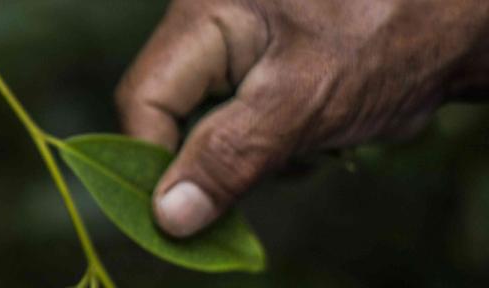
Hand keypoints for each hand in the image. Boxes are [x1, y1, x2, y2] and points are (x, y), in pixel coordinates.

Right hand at [117, 0, 488, 236]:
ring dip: (254, 152)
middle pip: (174, 112)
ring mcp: (241, 44)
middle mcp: (211, 23)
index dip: (154, 159)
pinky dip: (277, 141)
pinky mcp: (269, 64)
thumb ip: (229, 157)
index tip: (181, 215)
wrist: (465, 21)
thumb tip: (168, 215)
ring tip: (315, 138)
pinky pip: (246, 120)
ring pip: (211, 124)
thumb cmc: (389, 38)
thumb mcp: (303, 103)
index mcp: (204, 13)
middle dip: (216, 156)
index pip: (144, 97)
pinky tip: (322, 129)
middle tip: (270, 171)